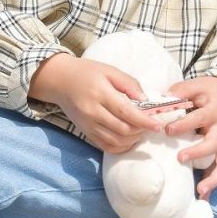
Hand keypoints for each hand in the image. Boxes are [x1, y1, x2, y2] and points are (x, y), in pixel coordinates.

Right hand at [29, 54, 164, 152]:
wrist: (60, 81)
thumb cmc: (87, 73)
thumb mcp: (109, 70)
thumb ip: (129, 84)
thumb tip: (146, 100)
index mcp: (100, 93)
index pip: (125, 112)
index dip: (143, 121)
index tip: (157, 126)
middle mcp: (92, 112)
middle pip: (122, 130)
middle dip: (140, 130)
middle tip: (149, 124)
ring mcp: (88, 125)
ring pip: (115, 141)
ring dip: (132, 139)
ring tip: (139, 130)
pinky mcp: (85, 132)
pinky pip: (105, 146)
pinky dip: (120, 147)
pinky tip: (128, 139)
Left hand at [165, 76, 216, 198]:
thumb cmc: (212, 90)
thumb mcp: (198, 85)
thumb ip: (180, 91)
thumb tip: (159, 99)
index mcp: (212, 113)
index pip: (198, 119)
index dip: (183, 124)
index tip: (168, 129)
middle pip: (214, 146)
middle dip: (198, 154)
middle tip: (180, 158)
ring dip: (214, 179)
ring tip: (200, 192)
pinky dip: (213, 183)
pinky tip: (202, 197)